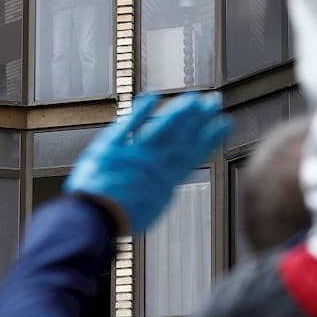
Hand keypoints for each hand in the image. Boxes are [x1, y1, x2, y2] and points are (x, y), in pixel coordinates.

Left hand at [65, 93, 231, 234]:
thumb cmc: (118, 219)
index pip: (193, 154)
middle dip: (200, 118)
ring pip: (162, 128)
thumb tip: (168, 184)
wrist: (93, 220)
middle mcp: (154, 164)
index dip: (210, 138)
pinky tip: (154, 96)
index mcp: (165, 181)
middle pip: (182, 137)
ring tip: (194, 97)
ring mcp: (134, 153)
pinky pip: (129, 124)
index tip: (223, 124)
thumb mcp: (150, 209)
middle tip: (214, 101)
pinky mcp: (111, 146)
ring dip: (179, 111)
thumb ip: (159, 192)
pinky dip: (142, 110)